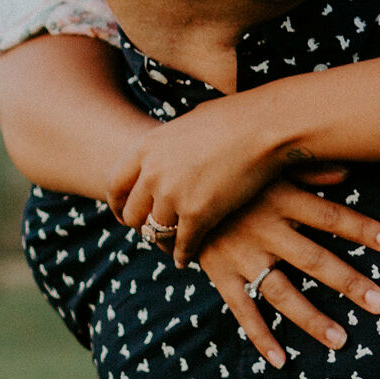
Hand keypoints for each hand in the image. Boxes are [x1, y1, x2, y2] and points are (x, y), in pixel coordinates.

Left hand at [113, 102, 295, 264]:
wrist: (263, 127)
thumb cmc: (235, 118)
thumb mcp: (188, 123)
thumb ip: (172, 144)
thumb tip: (173, 150)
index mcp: (147, 147)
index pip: (116, 184)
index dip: (118, 204)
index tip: (125, 215)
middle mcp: (153, 173)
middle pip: (133, 213)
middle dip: (140, 227)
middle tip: (151, 233)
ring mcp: (173, 195)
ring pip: (156, 232)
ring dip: (163, 243)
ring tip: (171, 249)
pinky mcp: (198, 214)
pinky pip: (183, 244)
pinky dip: (184, 255)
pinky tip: (188, 259)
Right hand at [194, 175, 379, 368]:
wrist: (172, 186)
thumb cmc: (232, 172)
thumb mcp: (268, 164)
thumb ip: (308, 169)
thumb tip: (348, 171)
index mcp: (282, 199)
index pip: (331, 217)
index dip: (363, 230)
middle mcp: (265, 230)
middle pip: (315, 260)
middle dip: (349, 283)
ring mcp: (242, 256)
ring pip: (282, 292)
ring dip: (312, 318)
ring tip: (342, 340)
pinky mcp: (221, 274)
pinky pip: (243, 309)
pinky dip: (260, 336)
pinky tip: (281, 361)